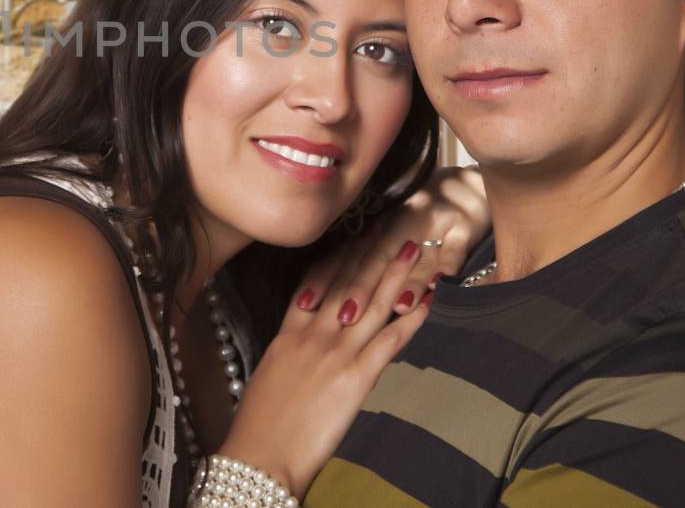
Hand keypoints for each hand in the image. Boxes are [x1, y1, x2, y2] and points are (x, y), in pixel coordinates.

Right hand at [215, 240, 429, 494]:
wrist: (260, 455)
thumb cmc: (258, 427)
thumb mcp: (268, 378)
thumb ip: (288, 356)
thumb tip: (300, 349)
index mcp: (288, 335)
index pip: (315, 284)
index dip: (337, 259)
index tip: (352, 239)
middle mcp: (312, 335)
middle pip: (345, 284)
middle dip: (368, 255)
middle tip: (387, 229)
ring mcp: (334, 352)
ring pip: (371, 303)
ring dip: (394, 274)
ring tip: (412, 250)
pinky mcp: (355, 376)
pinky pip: (389, 339)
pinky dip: (410, 318)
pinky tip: (426, 301)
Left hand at [296, 166, 487, 325]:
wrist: (468, 183)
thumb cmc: (424, 213)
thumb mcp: (391, 229)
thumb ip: (365, 256)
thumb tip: (326, 289)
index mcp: (380, 223)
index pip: (348, 255)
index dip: (326, 278)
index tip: (305, 302)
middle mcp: (402, 220)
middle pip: (378, 257)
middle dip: (360, 287)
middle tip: (343, 315)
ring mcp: (434, 223)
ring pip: (416, 256)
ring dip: (406, 281)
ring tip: (394, 306)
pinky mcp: (465, 226)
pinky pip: (456, 249)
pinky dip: (447, 267)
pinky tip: (440, 285)